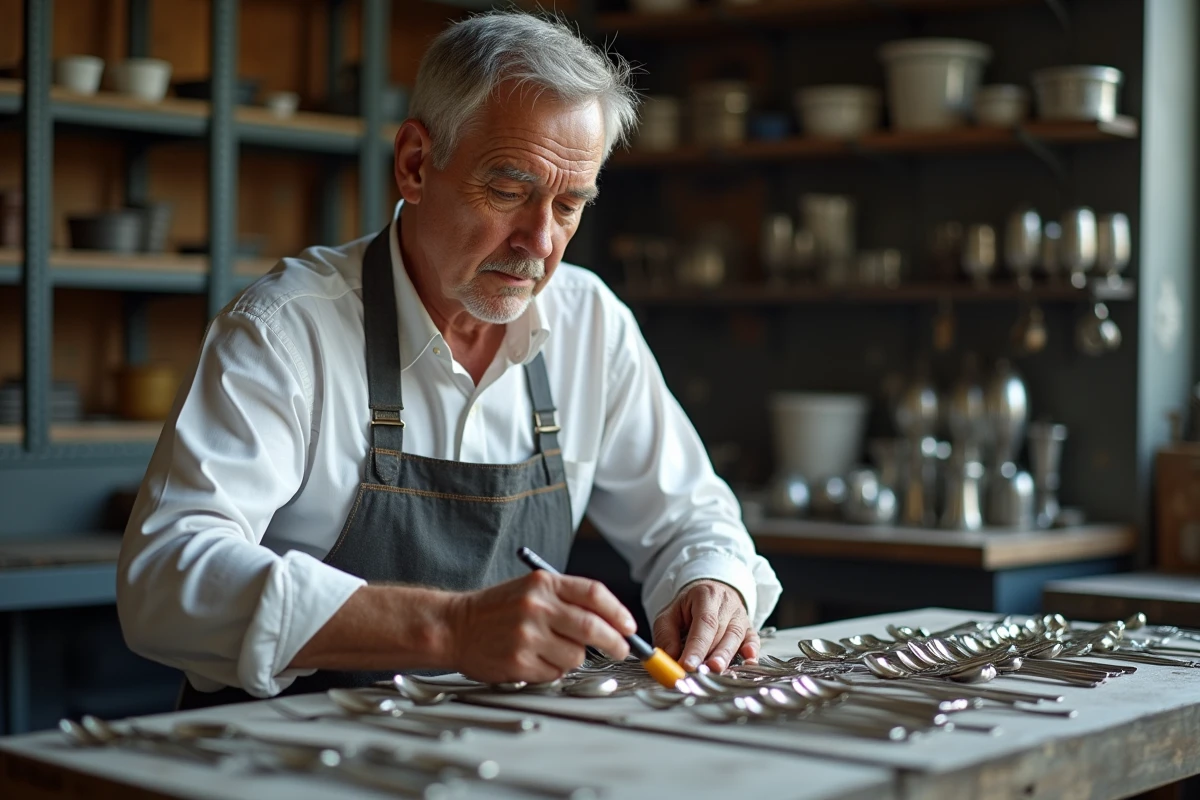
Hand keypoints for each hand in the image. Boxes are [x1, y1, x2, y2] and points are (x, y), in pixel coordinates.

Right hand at [447, 571, 634, 683]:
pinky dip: (554, 669)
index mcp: (543, 584)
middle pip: (592, 626)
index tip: (628, 626)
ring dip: (575, 657)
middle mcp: (536, 607)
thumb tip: (611, 621)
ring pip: (576, 655)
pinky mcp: (519, 661)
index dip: (618, 612)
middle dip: (614, 642)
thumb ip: (568, 599)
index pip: (594, 594)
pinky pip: (555, 672)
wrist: (454, 626)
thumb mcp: (531, 589)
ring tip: (554, 650)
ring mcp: (527, 635)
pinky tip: (536, 659)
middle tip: (621, 649)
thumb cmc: (496, 609)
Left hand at [652, 580, 757, 672]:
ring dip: (726, 656)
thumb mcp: (670, 614)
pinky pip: (753, 640)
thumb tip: (670, 660)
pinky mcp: (749, 629)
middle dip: (712, 654)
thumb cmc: (687, 608)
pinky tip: (749, 662)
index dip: (696, 646)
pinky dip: (752, 652)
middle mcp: (727, 604)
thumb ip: (666, 636)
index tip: (687, 665)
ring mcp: (741, 616)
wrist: (710, 593)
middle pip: (722, 631)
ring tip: (716, 669)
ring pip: (736, 637)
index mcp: (706, 595)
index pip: (704, 622)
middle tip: (702, 671)